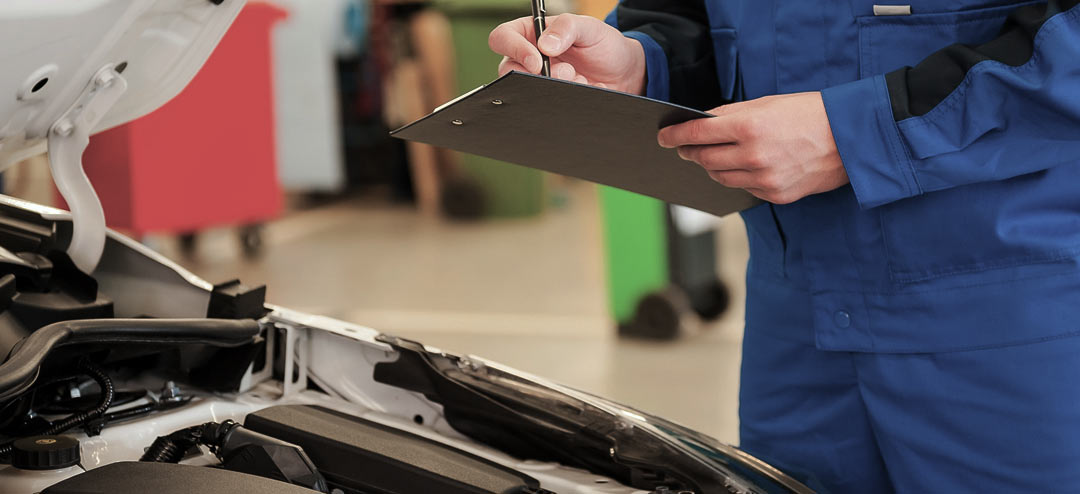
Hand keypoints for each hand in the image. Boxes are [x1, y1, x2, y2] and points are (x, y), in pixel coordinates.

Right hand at [488, 14, 646, 94]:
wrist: (623, 73)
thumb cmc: (602, 44)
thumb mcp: (589, 27)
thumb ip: (567, 28)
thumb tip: (545, 45)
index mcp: (530, 34)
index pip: (503, 38)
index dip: (514, 49)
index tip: (537, 61)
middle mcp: (527, 59)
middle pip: (508, 70)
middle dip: (537, 75)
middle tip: (566, 72)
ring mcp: (536, 82)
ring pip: (525, 92)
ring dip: (554, 88)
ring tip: (579, 79)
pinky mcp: (546, 100)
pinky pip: (542, 107)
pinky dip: (563, 100)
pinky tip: (581, 89)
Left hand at [657, 92, 848, 203]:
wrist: (852, 138)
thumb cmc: (810, 113)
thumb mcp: (767, 104)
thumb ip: (732, 115)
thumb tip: (703, 124)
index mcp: (748, 127)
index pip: (697, 134)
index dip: (676, 136)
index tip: (664, 137)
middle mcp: (753, 156)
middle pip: (704, 159)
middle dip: (690, 153)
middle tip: (683, 148)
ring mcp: (764, 180)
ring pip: (721, 177)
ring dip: (711, 167)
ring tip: (711, 157)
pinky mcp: (776, 195)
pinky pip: (744, 188)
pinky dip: (738, 178)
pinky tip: (742, 168)